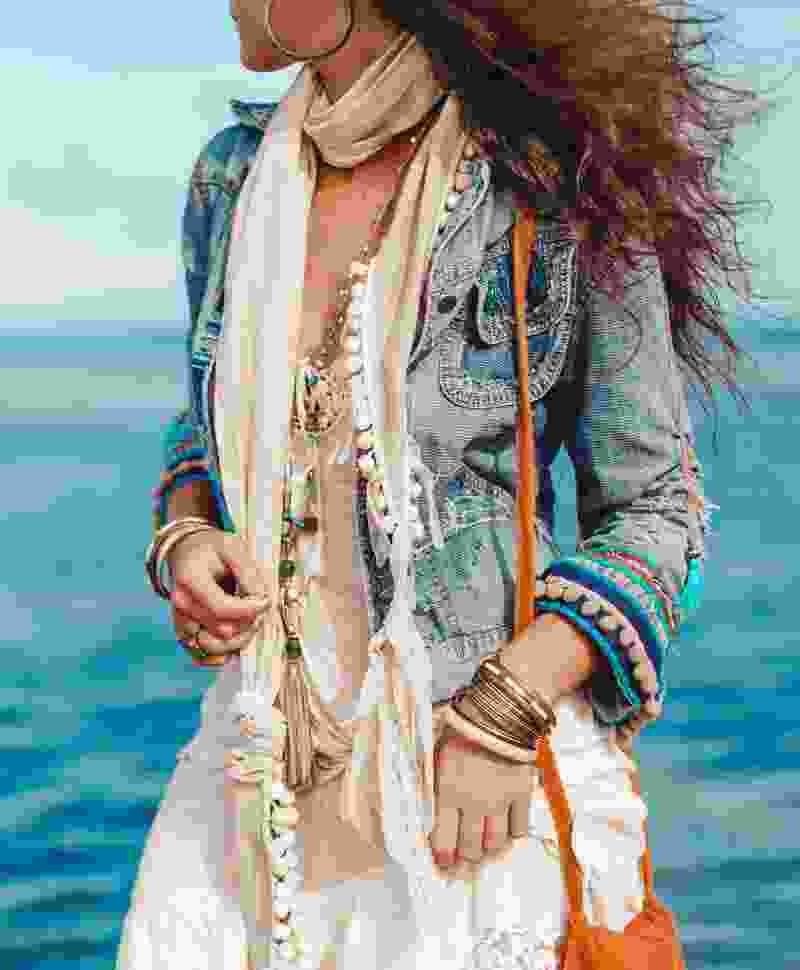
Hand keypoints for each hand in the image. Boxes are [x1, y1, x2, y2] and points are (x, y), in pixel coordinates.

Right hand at [167, 529, 272, 665]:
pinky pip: (201, 654)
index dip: (249, 609)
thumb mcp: (235, 547)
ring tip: (250, 620)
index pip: (221, 608)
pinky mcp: (184, 630)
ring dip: (239, 638)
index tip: (265, 600)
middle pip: (221, 630)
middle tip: (259, 605)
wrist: (188, 551)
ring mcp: (181, 619)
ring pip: (213, 647)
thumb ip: (249, 574)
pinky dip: (222, 650)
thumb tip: (261, 600)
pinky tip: (237, 635)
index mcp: (190, 579)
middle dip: (248, 621)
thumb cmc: (212, 548)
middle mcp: (181, 603)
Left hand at [430, 722, 536, 874]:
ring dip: (488, 851)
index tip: (443, 863)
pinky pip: (519, 827)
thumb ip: (431, 774)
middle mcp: (474, 803)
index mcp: (448, 791)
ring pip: (495, 843)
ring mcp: (500, 801)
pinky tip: (508, 833)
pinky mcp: (523, 795)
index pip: (443, 837)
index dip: (442, 855)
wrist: (500, 711)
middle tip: (463, 864)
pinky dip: (513, 835)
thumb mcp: (436, 747)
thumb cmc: (462, 725)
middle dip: (465, 859)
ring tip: (484, 852)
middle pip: (470, 846)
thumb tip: (419, 792)